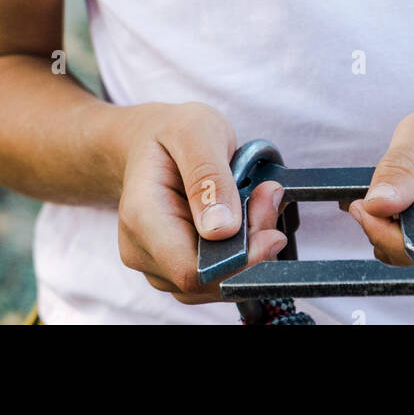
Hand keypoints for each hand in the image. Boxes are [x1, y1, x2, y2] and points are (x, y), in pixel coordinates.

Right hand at [116, 102, 288, 303]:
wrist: (149, 139)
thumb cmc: (171, 132)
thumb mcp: (195, 132)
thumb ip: (208, 176)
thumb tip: (222, 230)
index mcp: (141, 216)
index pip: (191, 271)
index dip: (238, 264)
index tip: (272, 232)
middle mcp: (141, 250)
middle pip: (207, 280)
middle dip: (251, 249)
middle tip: (269, 198)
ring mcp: (156, 265)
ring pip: (215, 283)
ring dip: (249, 250)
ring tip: (258, 200)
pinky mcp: (174, 268)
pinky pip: (216, 275)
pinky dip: (240, 252)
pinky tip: (246, 216)